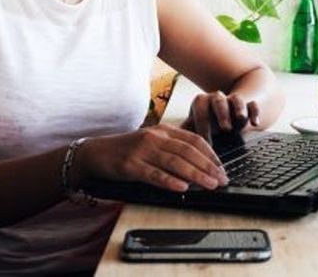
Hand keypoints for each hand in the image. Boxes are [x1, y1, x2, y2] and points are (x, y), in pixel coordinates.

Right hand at [78, 125, 227, 191]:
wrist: (95, 152)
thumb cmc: (127, 150)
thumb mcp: (152, 143)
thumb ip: (172, 149)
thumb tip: (198, 165)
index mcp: (164, 131)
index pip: (194, 140)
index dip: (211, 154)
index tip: (222, 167)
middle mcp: (155, 138)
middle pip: (188, 151)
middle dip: (209, 166)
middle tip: (222, 179)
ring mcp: (143, 151)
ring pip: (175, 162)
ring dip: (196, 174)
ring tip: (210, 184)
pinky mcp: (131, 165)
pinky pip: (154, 174)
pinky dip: (170, 181)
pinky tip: (183, 187)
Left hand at [182, 90, 259, 142]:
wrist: (231, 109)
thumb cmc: (209, 122)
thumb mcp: (196, 127)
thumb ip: (185, 134)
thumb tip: (168, 147)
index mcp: (202, 103)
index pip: (200, 109)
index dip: (202, 124)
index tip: (205, 142)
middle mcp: (217, 99)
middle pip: (218, 101)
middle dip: (221, 114)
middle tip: (225, 129)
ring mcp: (234, 100)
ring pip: (236, 99)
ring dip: (238, 110)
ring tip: (240, 121)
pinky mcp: (250, 104)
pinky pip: (253, 104)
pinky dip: (254, 112)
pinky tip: (255, 124)